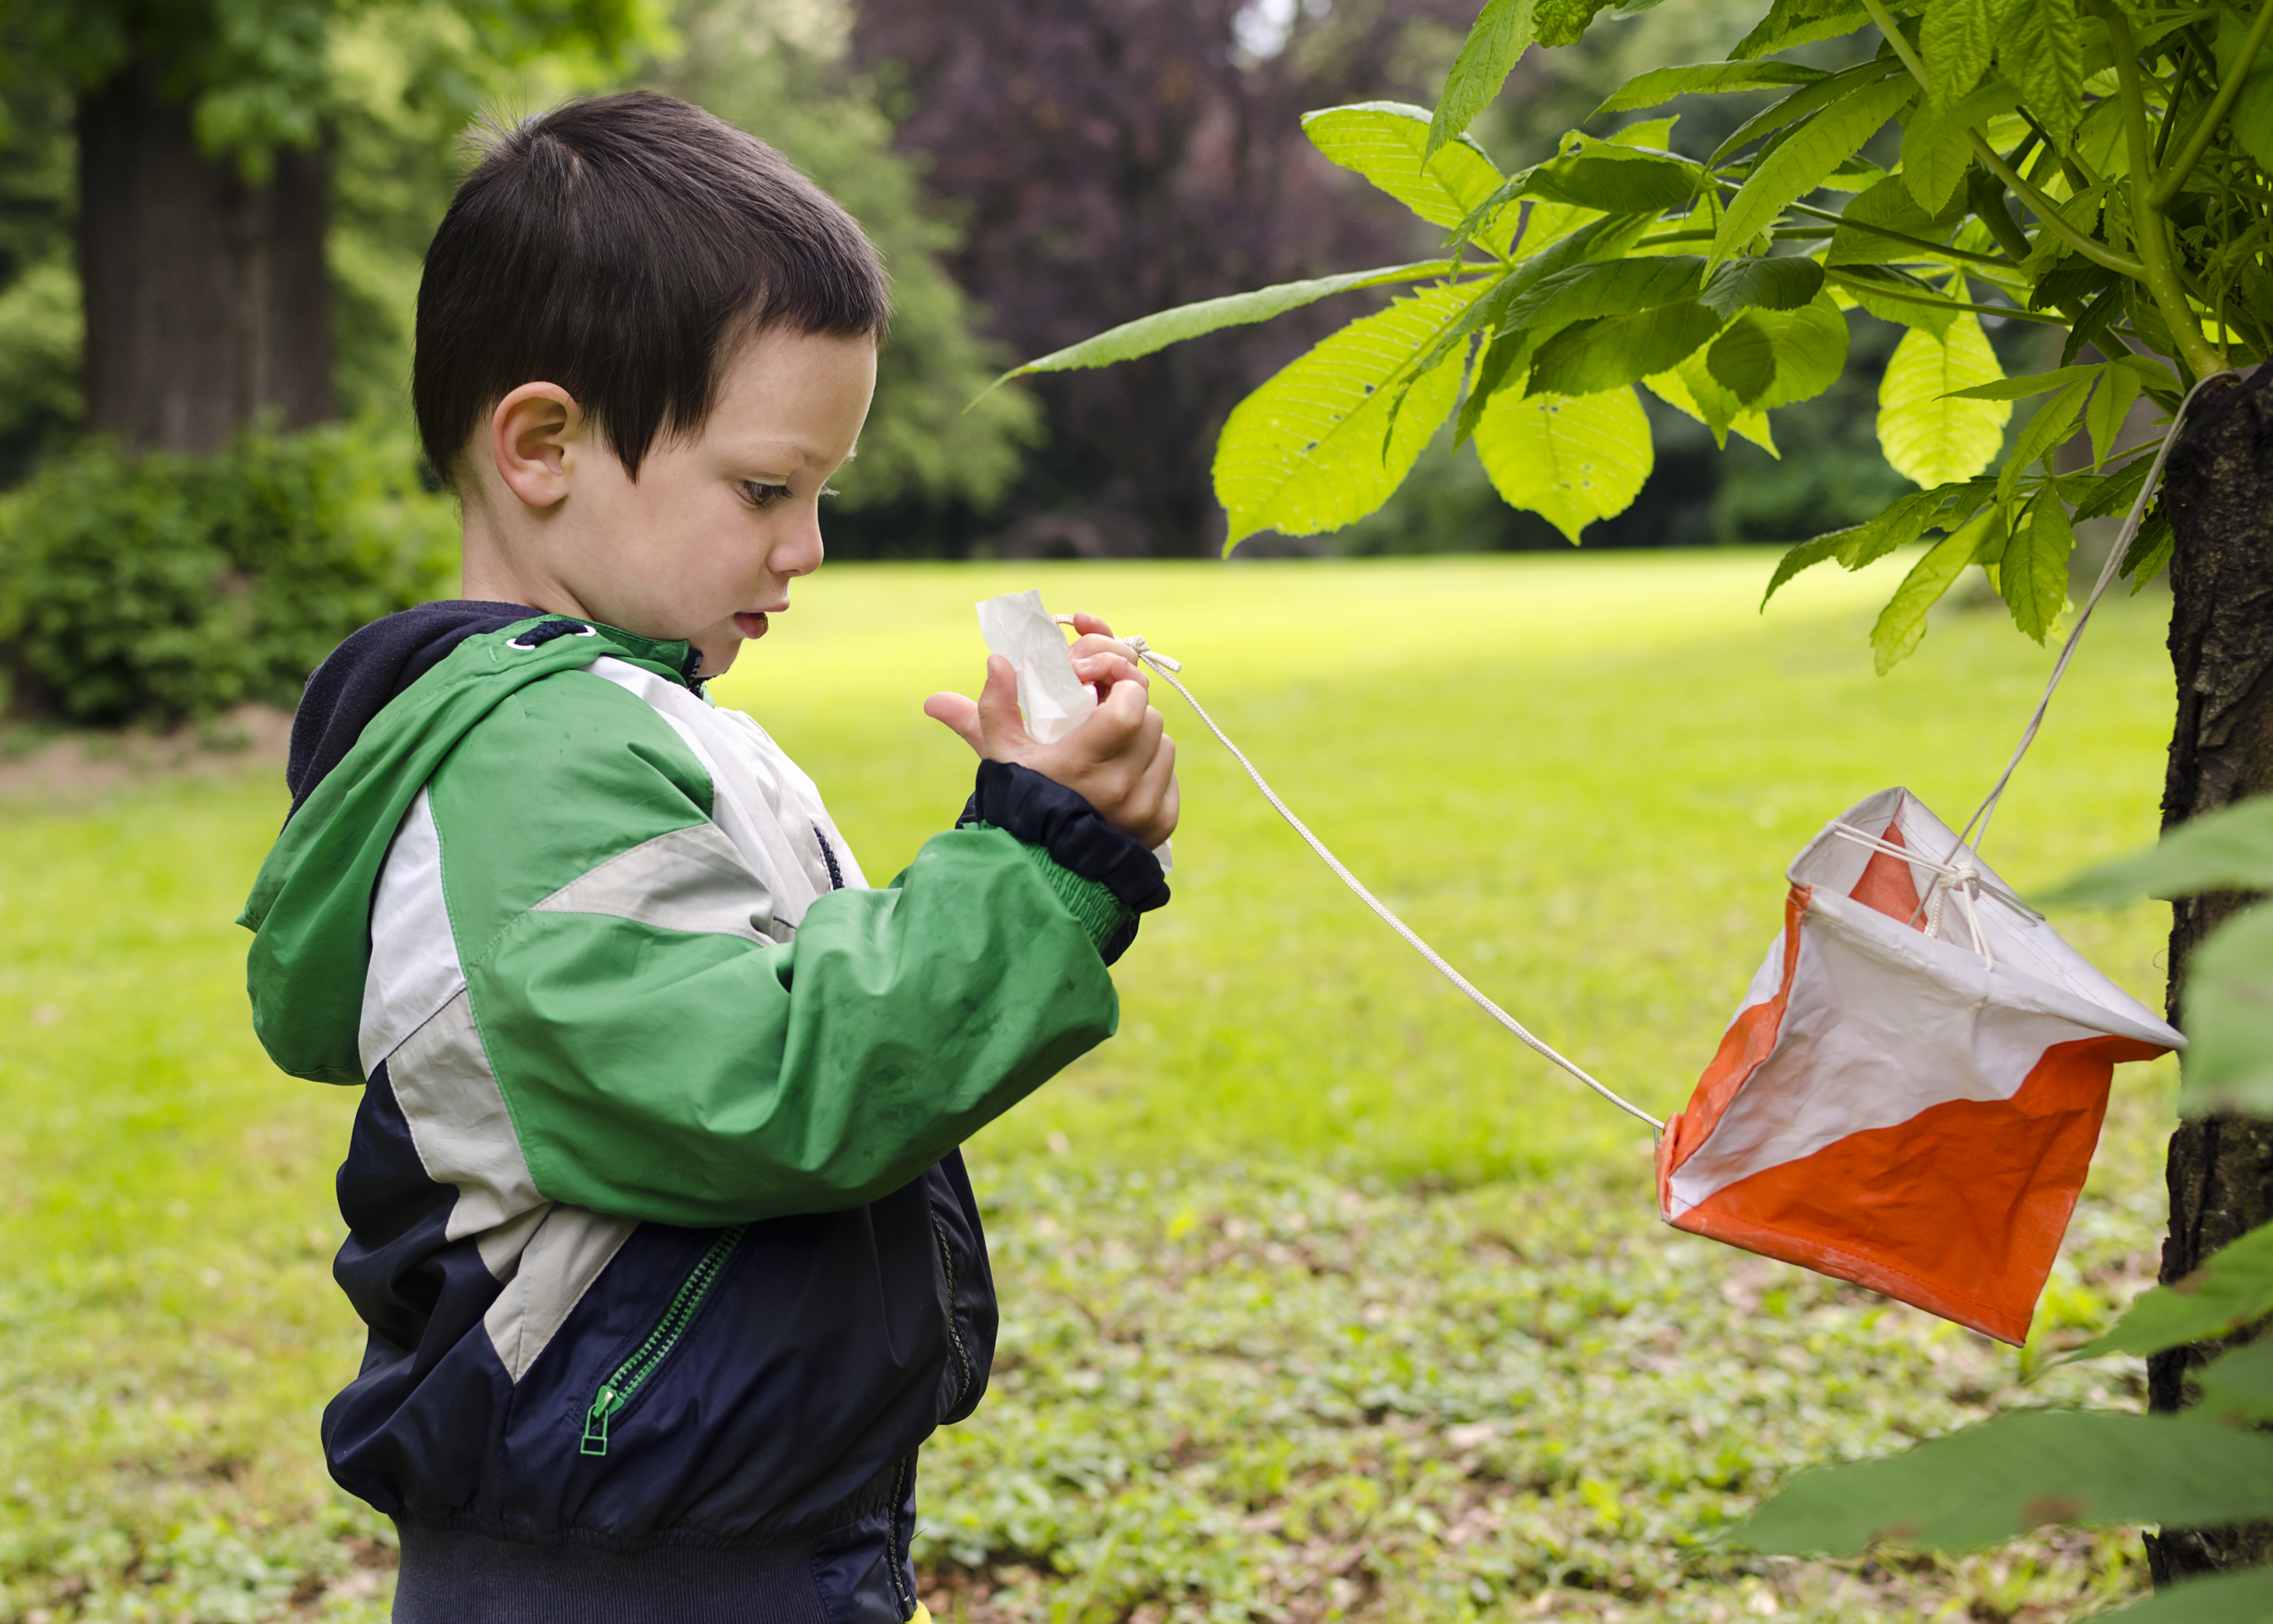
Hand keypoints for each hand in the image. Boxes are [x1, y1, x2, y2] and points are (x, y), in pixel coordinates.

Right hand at [925, 612, 1178, 846]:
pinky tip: (1126, 775)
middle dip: (1128, 706)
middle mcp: (1119, 788)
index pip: (1129, 707)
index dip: (1122, 684)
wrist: (1043, 868)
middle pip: (1149, 718)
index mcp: (1080, 764)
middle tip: (1104, 710)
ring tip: (1113, 745)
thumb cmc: (1019, 804)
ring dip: (1142, 737)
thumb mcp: (1001, 756)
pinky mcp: (1162, 824)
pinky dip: (1152, 769)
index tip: (1101, 685)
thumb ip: (995, 706)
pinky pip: (1170, 777)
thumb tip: (996, 661)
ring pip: (1164, 745)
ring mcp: (1144, 809)